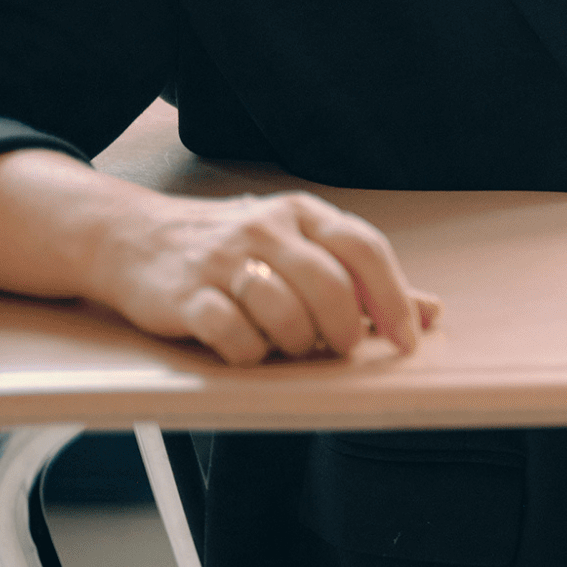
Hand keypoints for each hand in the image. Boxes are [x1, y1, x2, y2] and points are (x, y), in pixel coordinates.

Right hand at [89, 190, 439, 365]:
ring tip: (289, 344)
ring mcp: (223, 259)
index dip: (394, 297)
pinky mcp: (185, 294)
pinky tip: (248, 348)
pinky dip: (250, 351)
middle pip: (330, 284)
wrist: (134, 238)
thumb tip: (432, 311)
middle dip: (345, 329)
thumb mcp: (302, 248)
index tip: (408, 340)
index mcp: (304, 214)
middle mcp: (266, 229)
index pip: (364, 248)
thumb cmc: (235, 248)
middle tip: (341, 349)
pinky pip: (232, 333)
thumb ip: (365, 282)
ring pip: (284, 312)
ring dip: (297, 342)